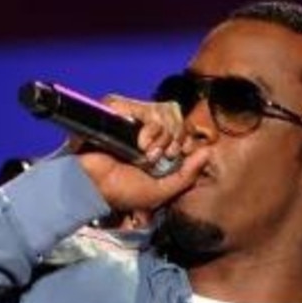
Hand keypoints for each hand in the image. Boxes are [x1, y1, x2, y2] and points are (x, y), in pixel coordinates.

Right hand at [75, 96, 208, 213]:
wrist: (93, 187)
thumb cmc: (123, 193)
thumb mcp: (162, 191)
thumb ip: (188, 175)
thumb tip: (208, 152)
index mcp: (158, 150)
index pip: (183, 133)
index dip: (186, 142)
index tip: (181, 154)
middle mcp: (146, 134)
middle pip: (176, 121)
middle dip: (173, 141)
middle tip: (159, 158)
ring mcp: (132, 123)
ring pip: (163, 114)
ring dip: (160, 136)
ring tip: (146, 154)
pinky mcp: (119, 114)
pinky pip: (145, 109)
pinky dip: (148, 127)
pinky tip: (140, 144)